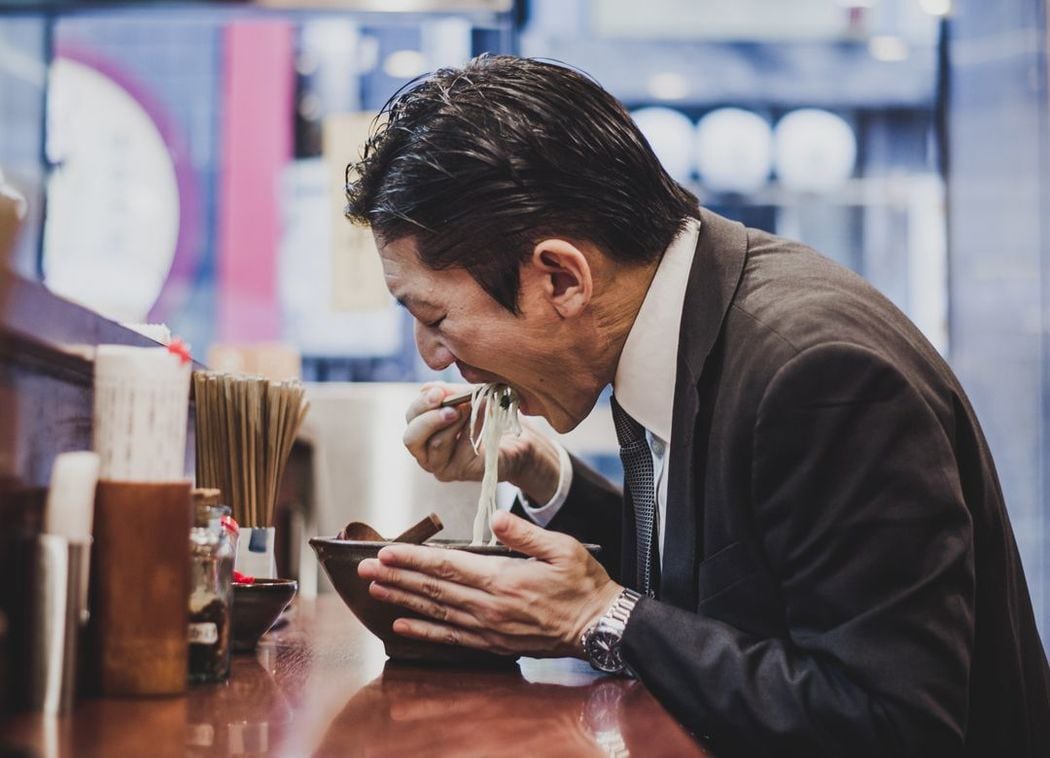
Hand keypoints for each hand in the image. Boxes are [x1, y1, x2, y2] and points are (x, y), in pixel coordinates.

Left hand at [357, 510, 622, 657]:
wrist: (599, 626)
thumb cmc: (583, 584)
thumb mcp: (562, 548)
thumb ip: (524, 534)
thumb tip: (495, 519)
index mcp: (502, 579)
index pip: (446, 566)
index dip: (413, 559)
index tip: (386, 551)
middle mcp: (488, 606)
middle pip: (432, 589)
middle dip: (396, 576)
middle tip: (364, 569)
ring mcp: (488, 627)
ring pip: (435, 611)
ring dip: (402, 599)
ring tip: (375, 590)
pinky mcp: (492, 643)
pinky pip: (450, 636)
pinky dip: (423, 631)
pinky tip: (401, 625)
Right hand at [403, 382, 561, 502]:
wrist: (518, 441)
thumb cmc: (487, 418)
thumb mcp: (467, 399)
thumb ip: (448, 393)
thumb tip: (430, 389)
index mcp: (423, 431)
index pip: (411, 417)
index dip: (422, 403)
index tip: (439, 391)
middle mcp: (426, 453)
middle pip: (411, 439)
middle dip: (430, 419)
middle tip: (452, 407)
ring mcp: (442, 467)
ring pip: (438, 444)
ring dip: (458, 421)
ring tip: (473, 407)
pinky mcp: (461, 473)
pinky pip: (463, 449)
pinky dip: (475, 428)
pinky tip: (487, 414)